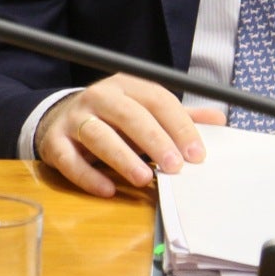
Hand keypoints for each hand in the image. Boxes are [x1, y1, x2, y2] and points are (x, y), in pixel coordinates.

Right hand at [34, 74, 225, 197]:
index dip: (179, 126)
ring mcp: (74, 118)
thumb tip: (220, 121)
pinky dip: (88, 176)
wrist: (61, 120)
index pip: (157, 100)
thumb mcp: (145, 112)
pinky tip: (108, 189)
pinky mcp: (54, 142)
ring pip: (97, 134)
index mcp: (126, 86)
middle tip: (175, 167)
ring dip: (122, 158)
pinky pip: (69, 160)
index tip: (196, 154)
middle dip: (154, 141)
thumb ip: (179, 117)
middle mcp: (99, 97)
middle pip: (128, 114)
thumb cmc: (114, 120)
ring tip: (143, 178)